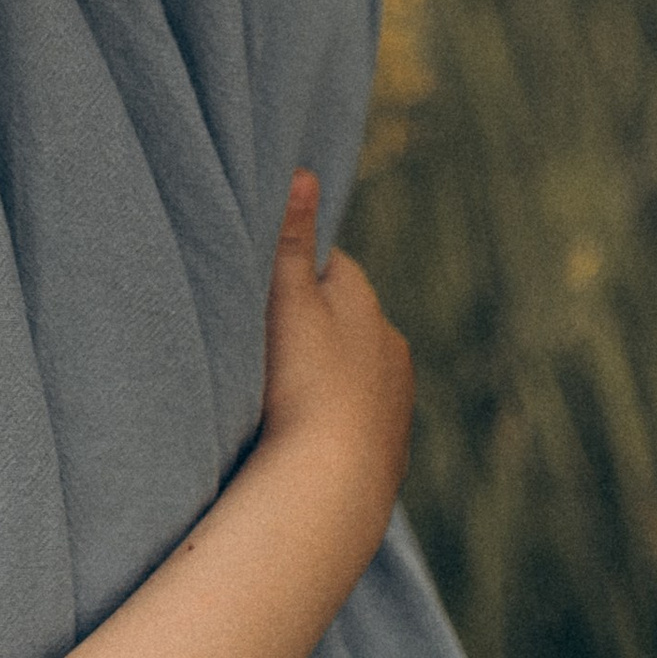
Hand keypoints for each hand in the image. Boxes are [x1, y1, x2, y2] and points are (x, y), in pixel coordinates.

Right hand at [255, 171, 414, 552]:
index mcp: (366, 301)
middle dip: (314, 327)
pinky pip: (358, 418)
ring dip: (327, 375)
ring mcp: (396, 398)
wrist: (333, 486)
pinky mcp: (391, 446)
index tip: (260, 293)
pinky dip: (337, 419)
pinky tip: (305, 436)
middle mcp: (391, 344)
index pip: (331, 267)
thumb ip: (291, 238)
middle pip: (345, 320)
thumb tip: (303, 171)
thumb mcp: (287, 301)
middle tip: (265, 347)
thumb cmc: (303, 384)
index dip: (294, 275)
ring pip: (353, 370)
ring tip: (283, 397)